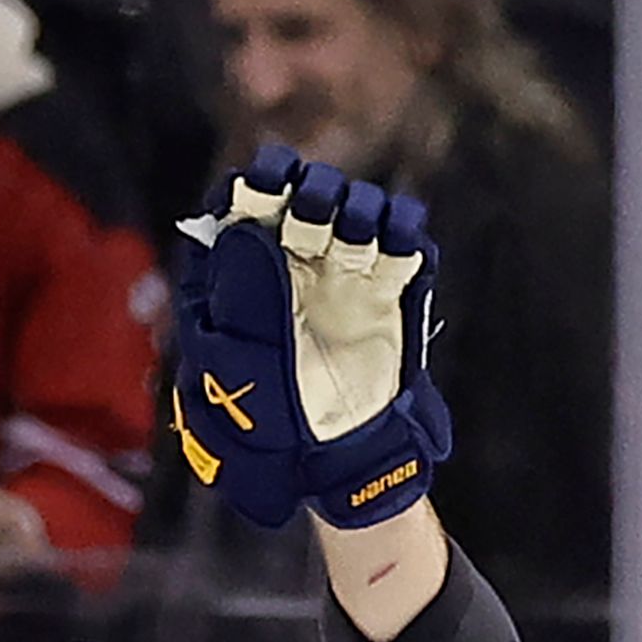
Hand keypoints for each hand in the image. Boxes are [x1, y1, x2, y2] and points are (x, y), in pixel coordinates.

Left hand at [170, 146, 450, 532]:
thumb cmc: (271, 422)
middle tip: (315, 207)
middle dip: (311, 193)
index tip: (266, 179)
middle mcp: (292, 271)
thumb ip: (243, 298)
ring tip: (356, 230)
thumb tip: (248, 230)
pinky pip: (401, 247)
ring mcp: (343, 280)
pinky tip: (398, 240)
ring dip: (358, 208)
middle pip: (302, 201)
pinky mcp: (388, 297)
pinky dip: (404, 231)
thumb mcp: (237, 365)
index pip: (244, 211)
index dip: (255, 186)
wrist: (335, 462)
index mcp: (244, 280)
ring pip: (354, 215)